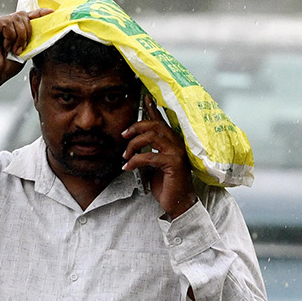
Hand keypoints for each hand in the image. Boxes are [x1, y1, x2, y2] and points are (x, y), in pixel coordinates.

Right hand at [0, 9, 51, 89]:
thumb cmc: (4, 67)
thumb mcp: (23, 50)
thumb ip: (29, 38)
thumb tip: (41, 29)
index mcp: (10, 29)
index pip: (25, 17)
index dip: (38, 14)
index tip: (50, 13)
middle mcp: (2, 24)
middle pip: (22, 16)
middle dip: (26, 33)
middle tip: (21, 48)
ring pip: (16, 19)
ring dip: (19, 37)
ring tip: (12, 49)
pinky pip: (7, 23)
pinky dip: (10, 37)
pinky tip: (5, 46)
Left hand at [123, 93, 197, 218]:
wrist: (177, 202)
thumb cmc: (167, 184)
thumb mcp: (153, 165)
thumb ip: (146, 153)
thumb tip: (131, 146)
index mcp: (172, 142)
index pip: (162, 121)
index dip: (153, 108)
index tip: (145, 98)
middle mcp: (177, 144)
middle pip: (154, 125)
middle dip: (136, 127)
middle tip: (123, 135)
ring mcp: (176, 152)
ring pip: (151, 137)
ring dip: (134, 145)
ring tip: (125, 156)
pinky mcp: (173, 163)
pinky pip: (149, 156)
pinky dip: (135, 161)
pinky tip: (128, 167)